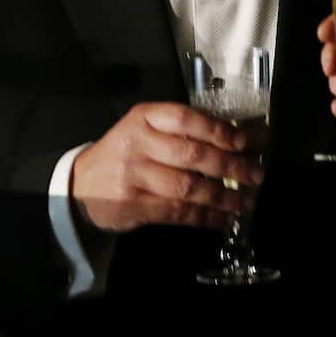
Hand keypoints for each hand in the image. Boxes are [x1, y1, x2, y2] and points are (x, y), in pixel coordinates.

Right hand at [72, 103, 268, 232]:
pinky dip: (205, 217)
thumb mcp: (147, 130)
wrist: (80, 184)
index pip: (186, 119)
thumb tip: (244, 137)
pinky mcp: (133, 205)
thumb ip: (186, 132)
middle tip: (255, 175)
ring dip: (223, 197)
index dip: (218, 131)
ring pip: (188, 187)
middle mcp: (138, 143)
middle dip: (230, 167)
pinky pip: (178, 212)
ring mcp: (134, 176)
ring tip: (246, 200)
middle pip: (192, 155)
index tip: (244, 143)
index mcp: (144, 118)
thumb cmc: (127, 153)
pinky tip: (223, 218)